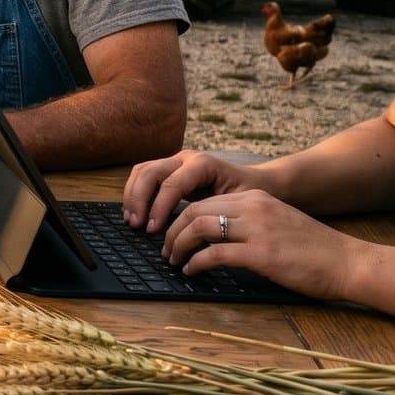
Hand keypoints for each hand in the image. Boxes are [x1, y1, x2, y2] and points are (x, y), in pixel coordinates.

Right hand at [122, 150, 263, 232]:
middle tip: (136, 226)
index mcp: (203, 164)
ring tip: (131, 221)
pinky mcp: (171, 169)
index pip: (171, 184)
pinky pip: (145, 175)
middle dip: (138, 200)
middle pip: (149, 172)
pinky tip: (136, 213)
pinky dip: (136, 193)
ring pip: (142, 171)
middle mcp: (186, 157)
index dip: (158, 208)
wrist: (262, 182)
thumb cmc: (252, 196)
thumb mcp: (239, 205)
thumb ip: (214, 215)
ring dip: (133, 196)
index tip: (152, 231)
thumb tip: (191, 236)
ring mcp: (176, 160)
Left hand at [161, 190, 365, 299]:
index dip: (180, 217)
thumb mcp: (277, 222)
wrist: (349, 262)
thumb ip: (248, 222)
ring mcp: (257, 229)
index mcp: (256, 198)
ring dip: (178, 245)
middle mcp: (253, 207)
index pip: (204, 200)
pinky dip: (196, 262)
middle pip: (194, 210)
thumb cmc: (314, 250)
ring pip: (198, 227)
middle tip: (165, 250)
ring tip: (174, 261)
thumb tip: (214, 236)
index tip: (171, 234)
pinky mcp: (262, 254)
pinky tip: (192, 271)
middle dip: (172, 230)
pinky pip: (214, 254)